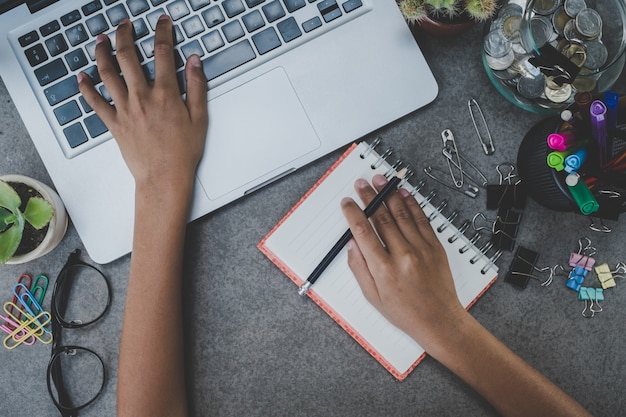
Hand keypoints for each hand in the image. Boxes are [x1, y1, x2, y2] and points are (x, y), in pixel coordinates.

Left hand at [77, 15, 207, 189]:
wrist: (164, 178)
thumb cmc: (183, 153)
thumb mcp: (200, 118)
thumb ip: (196, 87)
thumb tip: (194, 62)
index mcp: (166, 94)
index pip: (163, 53)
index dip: (163, 32)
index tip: (163, 22)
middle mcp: (142, 97)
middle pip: (128, 56)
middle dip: (125, 34)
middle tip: (125, 24)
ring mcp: (125, 110)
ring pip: (107, 73)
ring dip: (102, 53)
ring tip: (100, 40)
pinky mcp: (115, 124)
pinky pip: (95, 102)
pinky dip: (86, 88)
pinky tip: (81, 77)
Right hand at [341, 174, 466, 349]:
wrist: (439, 320)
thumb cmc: (405, 312)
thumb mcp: (373, 297)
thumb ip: (359, 269)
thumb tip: (352, 245)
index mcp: (383, 269)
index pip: (363, 232)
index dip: (353, 213)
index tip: (347, 203)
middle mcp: (402, 255)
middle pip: (381, 218)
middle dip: (369, 197)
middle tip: (361, 184)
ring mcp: (421, 249)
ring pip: (402, 214)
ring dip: (389, 194)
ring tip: (380, 180)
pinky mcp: (435, 247)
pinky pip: (422, 220)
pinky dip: (412, 204)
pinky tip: (403, 194)